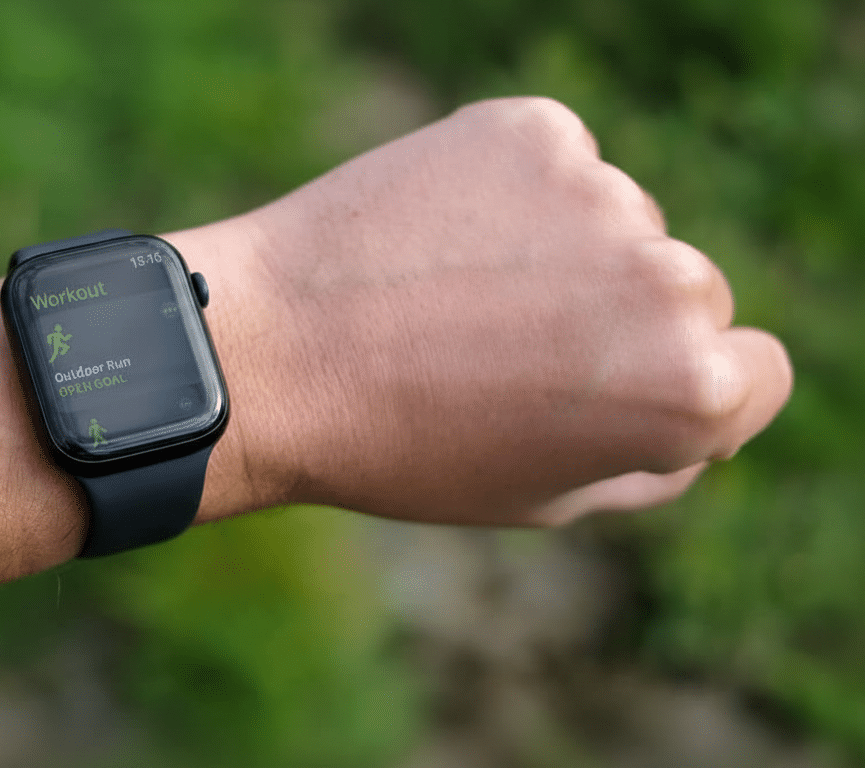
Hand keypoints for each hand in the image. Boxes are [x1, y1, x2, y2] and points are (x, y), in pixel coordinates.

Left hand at [194, 97, 791, 525]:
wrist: (266, 356)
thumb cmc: (401, 447)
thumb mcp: (545, 496)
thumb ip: (651, 459)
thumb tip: (695, 413)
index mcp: (690, 387)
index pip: (755, 373)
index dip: (679, 391)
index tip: (606, 393)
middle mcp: (670, 280)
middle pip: (690, 291)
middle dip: (622, 319)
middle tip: (507, 351)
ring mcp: (601, 193)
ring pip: (615, 222)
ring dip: (560, 251)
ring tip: (453, 297)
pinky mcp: (533, 130)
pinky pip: (553, 163)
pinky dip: (509, 192)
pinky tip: (436, 239)